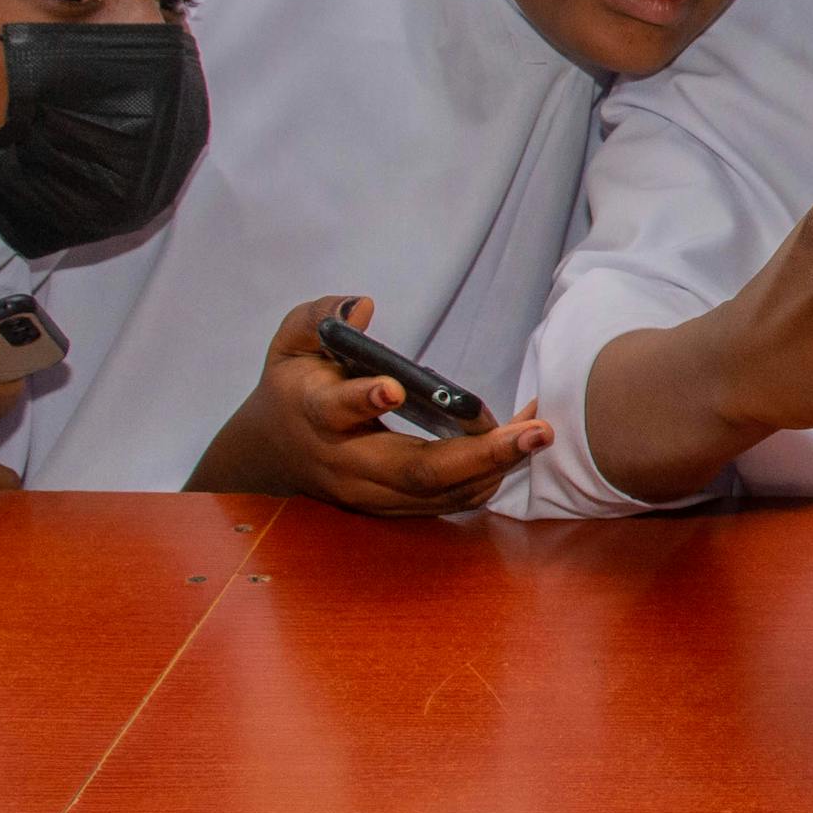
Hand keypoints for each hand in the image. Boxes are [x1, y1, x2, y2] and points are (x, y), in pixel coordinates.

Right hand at [188, 296, 557, 516]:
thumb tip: (363, 307)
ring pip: (439, 494)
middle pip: (415, 472)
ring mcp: (371, 493)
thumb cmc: (293, 384)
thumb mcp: (291, 341)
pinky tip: (521, 444)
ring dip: (495, 467)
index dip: (363, 400)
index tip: (393, 386)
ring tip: (538, 433)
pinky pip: (448, 500)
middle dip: (480, 456)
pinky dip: (489, 475)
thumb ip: (319, 318)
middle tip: (534, 432)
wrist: (273, 452)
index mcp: (314, 414)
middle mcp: (345, 464)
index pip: (335, 411)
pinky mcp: (394, 505)